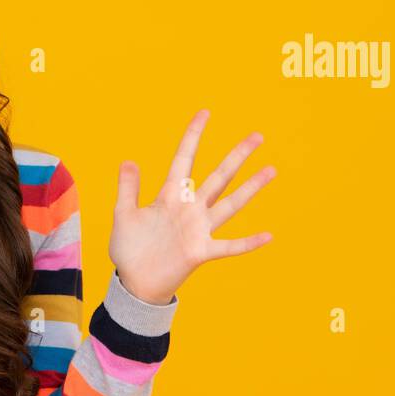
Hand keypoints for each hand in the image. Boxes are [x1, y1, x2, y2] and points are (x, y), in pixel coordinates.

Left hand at [109, 109, 275, 304]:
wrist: (134, 282)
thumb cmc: (129, 250)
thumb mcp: (124, 215)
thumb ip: (128, 189)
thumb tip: (128, 160)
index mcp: (169, 197)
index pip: (183, 159)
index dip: (193, 136)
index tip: (205, 113)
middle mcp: (189, 209)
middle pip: (218, 177)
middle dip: (237, 156)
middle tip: (257, 136)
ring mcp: (197, 229)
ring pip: (229, 204)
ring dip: (250, 188)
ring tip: (271, 170)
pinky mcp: (200, 251)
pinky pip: (229, 246)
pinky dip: (248, 242)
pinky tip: (269, 235)